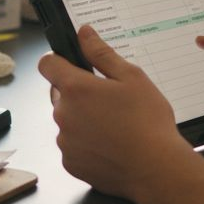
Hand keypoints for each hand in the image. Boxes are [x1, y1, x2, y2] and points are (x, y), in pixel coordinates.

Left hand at [37, 25, 195, 200]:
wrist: (155, 169)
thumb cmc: (147, 122)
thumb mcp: (131, 77)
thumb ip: (102, 53)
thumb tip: (84, 34)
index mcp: (75, 89)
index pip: (47, 64)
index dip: (59, 61)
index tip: (74, 66)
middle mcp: (63, 114)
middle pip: (60, 94)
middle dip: (78, 94)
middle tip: (109, 100)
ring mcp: (65, 142)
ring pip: (67, 121)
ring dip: (82, 120)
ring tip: (115, 126)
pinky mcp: (70, 164)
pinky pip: (73, 146)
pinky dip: (86, 144)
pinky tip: (110, 145)